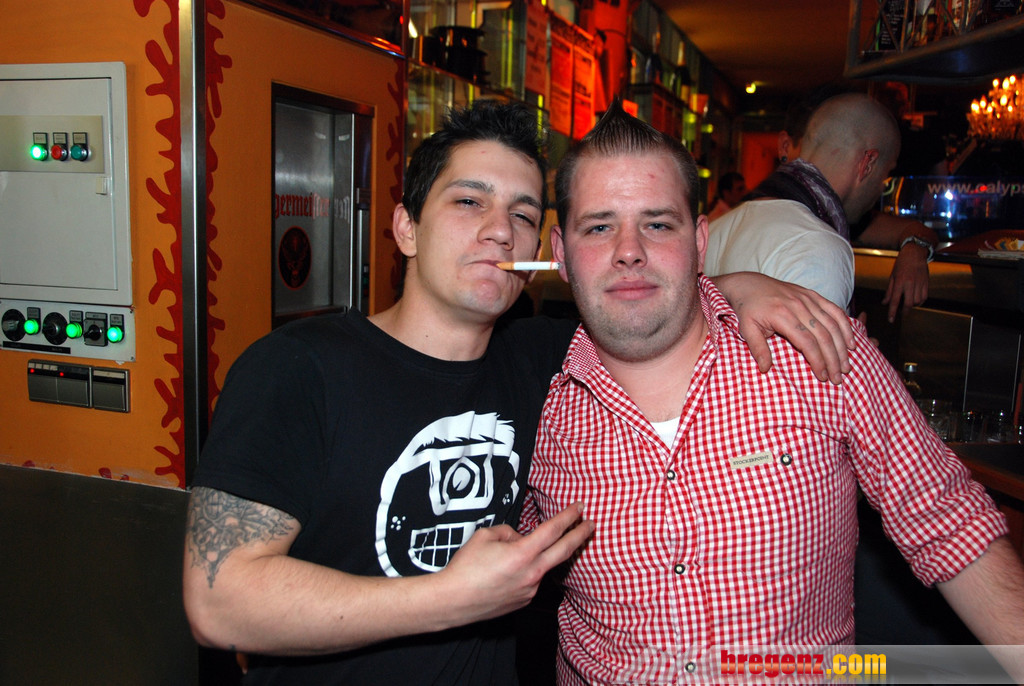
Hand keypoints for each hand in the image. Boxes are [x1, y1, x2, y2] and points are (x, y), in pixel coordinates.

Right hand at [437, 503, 593, 623]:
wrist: (453, 601)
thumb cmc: (465, 567)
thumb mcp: (484, 536)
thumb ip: (508, 532)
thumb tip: (519, 538)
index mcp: (523, 553)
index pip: (553, 530)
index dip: (569, 516)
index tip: (580, 508)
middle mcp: (532, 573)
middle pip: (565, 550)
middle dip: (580, 535)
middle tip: (591, 525)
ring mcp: (530, 590)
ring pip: (542, 566)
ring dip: (539, 556)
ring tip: (508, 557)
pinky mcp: (524, 601)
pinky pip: (531, 580)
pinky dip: (525, 572)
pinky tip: (505, 573)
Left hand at [712, 272, 853, 383]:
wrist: (749, 284)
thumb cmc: (747, 309)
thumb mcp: (746, 329)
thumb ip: (757, 349)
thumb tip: (765, 369)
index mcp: (782, 315)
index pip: (807, 341)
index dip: (817, 360)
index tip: (823, 377)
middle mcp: (799, 305)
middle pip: (824, 335)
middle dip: (833, 359)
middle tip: (838, 378)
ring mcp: (808, 298)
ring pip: (832, 324)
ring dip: (842, 347)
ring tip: (846, 366)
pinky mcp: (813, 295)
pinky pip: (834, 310)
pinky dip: (845, 326)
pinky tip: (851, 343)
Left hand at [883, 246, 928, 321]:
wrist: (915, 253)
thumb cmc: (902, 264)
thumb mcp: (892, 276)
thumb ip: (889, 291)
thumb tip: (885, 303)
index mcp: (900, 282)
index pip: (895, 300)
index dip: (892, 312)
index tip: (891, 320)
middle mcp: (910, 283)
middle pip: (909, 303)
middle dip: (905, 312)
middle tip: (902, 314)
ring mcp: (919, 283)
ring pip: (917, 301)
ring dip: (913, 305)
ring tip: (908, 303)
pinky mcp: (926, 283)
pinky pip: (924, 297)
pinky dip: (920, 301)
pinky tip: (916, 300)